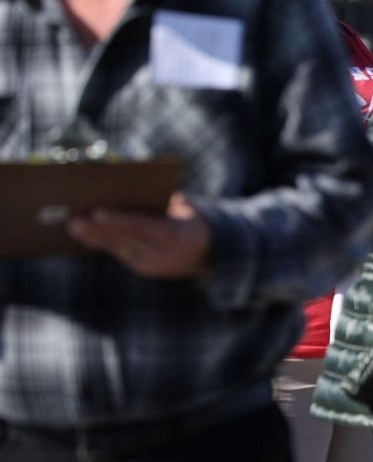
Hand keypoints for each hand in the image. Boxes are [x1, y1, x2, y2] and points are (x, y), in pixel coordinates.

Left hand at [68, 193, 211, 278]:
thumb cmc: (191, 219)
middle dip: (99, 230)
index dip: (121, 220)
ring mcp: (155, 265)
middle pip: (127, 239)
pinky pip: (120, 254)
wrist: (209, 251)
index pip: (146, 226)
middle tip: (75, 220)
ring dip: (95, 238)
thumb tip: (124, 192)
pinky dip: (104, 243)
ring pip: (119, 249)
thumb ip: (160, 202)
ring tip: (74, 227)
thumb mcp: (184, 208)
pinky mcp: (145, 269)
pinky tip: (87, 235)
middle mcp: (167, 254)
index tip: (98, 212)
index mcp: (180, 235)